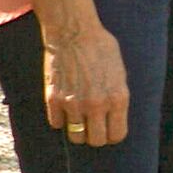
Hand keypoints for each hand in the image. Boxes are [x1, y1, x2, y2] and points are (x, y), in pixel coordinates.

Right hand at [42, 16, 132, 147]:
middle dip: (96, 136)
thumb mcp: (120, 73)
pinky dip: (60, 119)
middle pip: (96, 141)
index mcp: (118, 98)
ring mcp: (73, 104)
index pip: (117, 135)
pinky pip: (56, 124)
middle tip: (93, 126)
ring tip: (79, 119)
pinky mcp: (53, 99)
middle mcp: (96, 105)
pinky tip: (63, 108)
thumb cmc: (101, 48)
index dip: (113, 134)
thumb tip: (114, 117)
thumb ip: (117, 97)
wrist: (73, 31)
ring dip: (77, 131)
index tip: (109, 129)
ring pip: (75, 137)